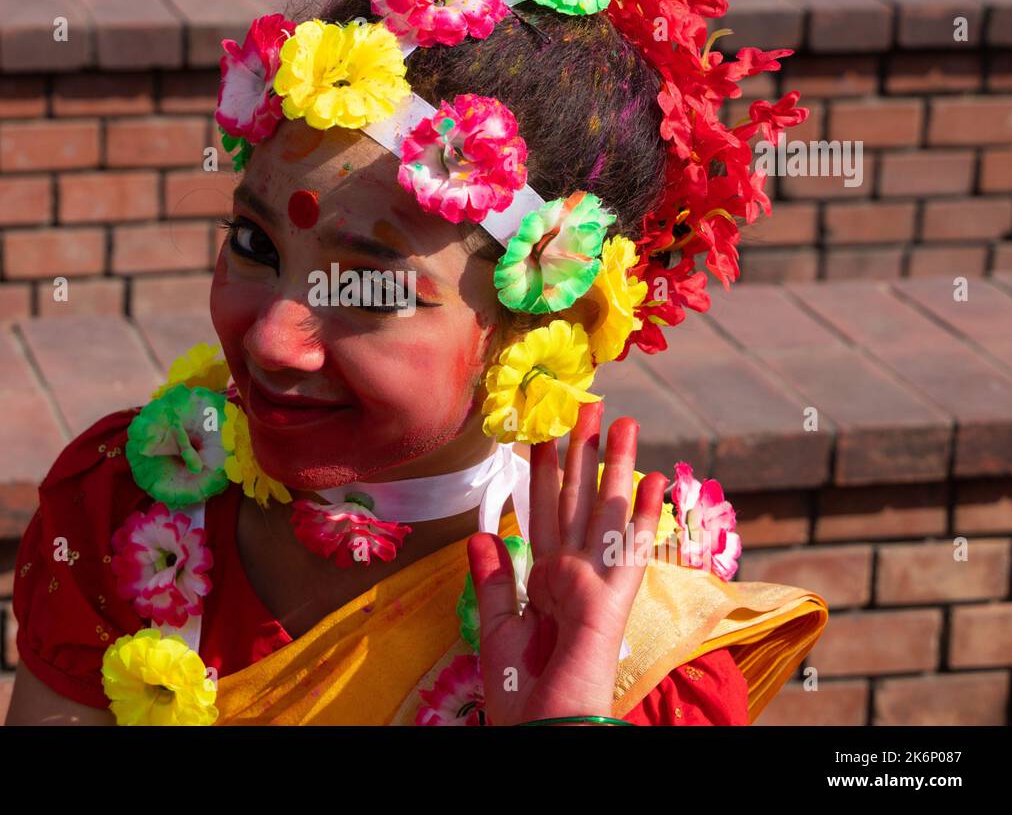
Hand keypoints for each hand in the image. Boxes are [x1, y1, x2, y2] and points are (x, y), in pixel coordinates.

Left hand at [467, 401, 667, 725]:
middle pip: (577, 502)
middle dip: (582, 455)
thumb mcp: (496, 631)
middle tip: (587, 407)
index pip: (543, 515)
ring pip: (607, 513)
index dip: (544, 475)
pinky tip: (657, 480)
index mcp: (546, 583)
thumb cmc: (521, 696)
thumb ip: (494, 581)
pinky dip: (646, 515)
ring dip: (617, 467)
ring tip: (625, 423)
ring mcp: (597, 586)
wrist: (542, 733)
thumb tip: (484, 532)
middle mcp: (574, 576)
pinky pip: (631, 551)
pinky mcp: (612, 603)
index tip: (543, 435)